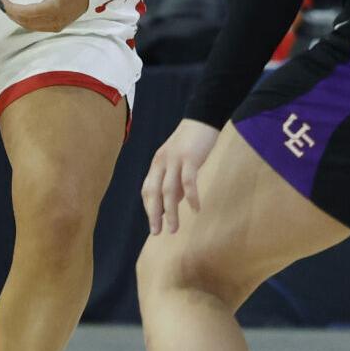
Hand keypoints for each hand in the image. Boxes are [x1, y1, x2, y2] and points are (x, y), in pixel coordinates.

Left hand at [0, 0, 90, 31]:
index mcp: (54, 7)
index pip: (27, 12)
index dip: (11, 8)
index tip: (1, 0)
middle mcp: (54, 20)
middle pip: (26, 21)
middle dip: (11, 13)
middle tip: (1, 3)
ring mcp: (55, 26)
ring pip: (29, 26)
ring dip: (16, 18)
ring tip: (7, 8)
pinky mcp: (55, 27)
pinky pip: (35, 27)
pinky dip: (25, 21)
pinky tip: (18, 14)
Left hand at [141, 119, 219, 234]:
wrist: (202, 117)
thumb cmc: (191, 141)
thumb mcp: (178, 160)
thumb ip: (174, 178)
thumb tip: (174, 201)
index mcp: (157, 163)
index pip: (147, 189)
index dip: (149, 208)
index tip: (154, 223)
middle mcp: (162, 162)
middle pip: (154, 192)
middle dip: (154, 215)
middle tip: (157, 233)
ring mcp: (175, 160)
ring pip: (169, 191)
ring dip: (170, 212)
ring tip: (174, 228)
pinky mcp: (190, 158)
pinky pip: (188, 181)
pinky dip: (191, 197)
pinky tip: (195, 209)